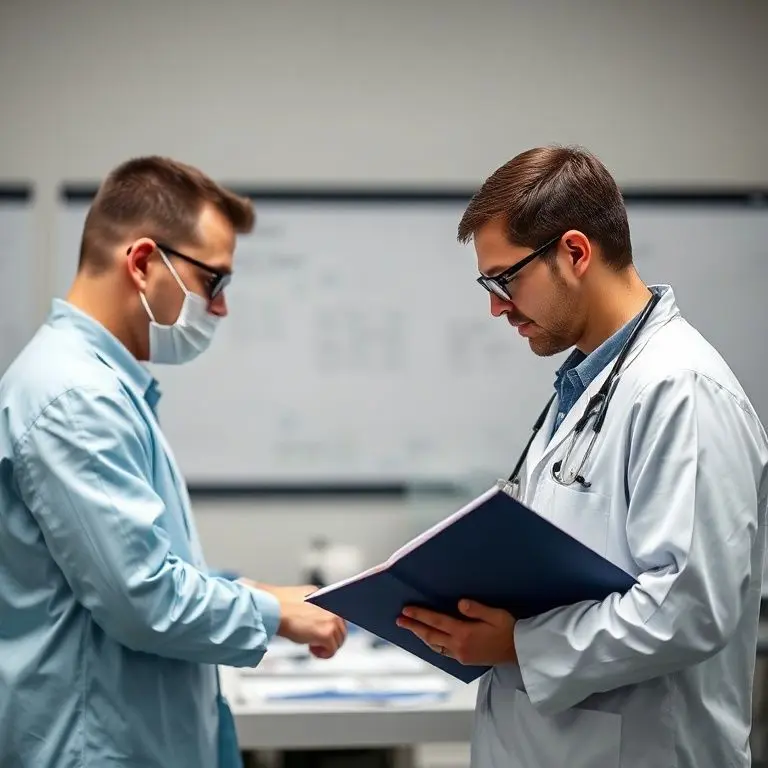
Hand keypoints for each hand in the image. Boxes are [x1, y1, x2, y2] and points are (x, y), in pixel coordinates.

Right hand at [242, 581, 346, 658]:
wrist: (272, 609)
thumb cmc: (279, 606)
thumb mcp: (301, 601)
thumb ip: (313, 607)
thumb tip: (315, 619)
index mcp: (325, 596)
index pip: (338, 615)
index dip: (331, 627)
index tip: (323, 634)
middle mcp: (332, 606)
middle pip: (342, 629)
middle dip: (330, 639)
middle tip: (315, 642)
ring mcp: (331, 620)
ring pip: (339, 641)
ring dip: (326, 646)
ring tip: (311, 645)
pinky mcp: (327, 633)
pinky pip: (332, 650)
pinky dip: (323, 654)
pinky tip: (311, 649)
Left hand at [396, 599, 516, 665]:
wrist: (519, 651)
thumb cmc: (509, 629)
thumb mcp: (496, 615)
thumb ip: (477, 609)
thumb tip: (459, 603)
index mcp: (465, 633)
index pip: (436, 622)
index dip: (420, 615)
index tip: (406, 610)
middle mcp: (459, 645)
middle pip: (430, 635)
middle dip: (413, 626)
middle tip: (399, 620)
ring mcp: (461, 654)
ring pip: (434, 645)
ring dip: (420, 636)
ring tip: (410, 628)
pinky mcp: (465, 659)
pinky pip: (442, 651)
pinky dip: (432, 644)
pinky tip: (429, 640)